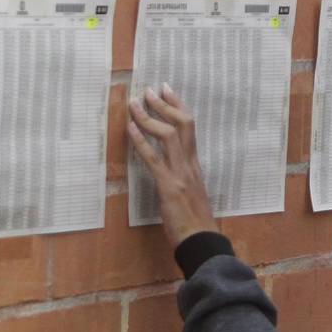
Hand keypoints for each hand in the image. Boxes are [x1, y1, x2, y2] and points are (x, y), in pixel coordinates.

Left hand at [127, 84, 219, 249]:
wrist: (202, 242)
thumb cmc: (196, 224)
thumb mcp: (193, 195)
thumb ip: (185, 180)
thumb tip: (174, 171)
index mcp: (195, 166)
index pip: (190, 129)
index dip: (179, 107)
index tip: (168, 91)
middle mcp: (190, 165)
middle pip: (182, 125)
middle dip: (165, 105)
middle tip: (151, 89)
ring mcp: (181, 174)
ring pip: (168, 136)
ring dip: (150, 116)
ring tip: (135, 103)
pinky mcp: (169, 186)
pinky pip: (154, 159)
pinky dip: (141, 141)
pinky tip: (130, 129)